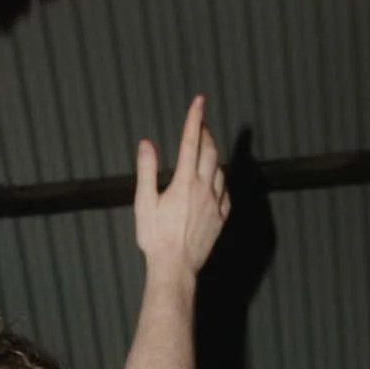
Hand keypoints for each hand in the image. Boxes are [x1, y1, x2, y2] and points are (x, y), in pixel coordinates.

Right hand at [133, 94, 228, 279]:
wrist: (175, 267)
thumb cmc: (155, 238)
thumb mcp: (144, 203)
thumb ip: (146, 170)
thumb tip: (146, 144)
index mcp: (184, 182)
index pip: (190, 141)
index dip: (194, 118)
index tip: (199, 100)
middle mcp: (204, 189)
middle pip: (210, 151)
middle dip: (206, 134)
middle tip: (201, 126)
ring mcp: (215, 203)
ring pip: (220, 170)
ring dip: (213, 156)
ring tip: (205, 152)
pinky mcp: (220, 218)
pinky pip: (225, 193)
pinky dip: (220, 181)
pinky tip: (215, 183)